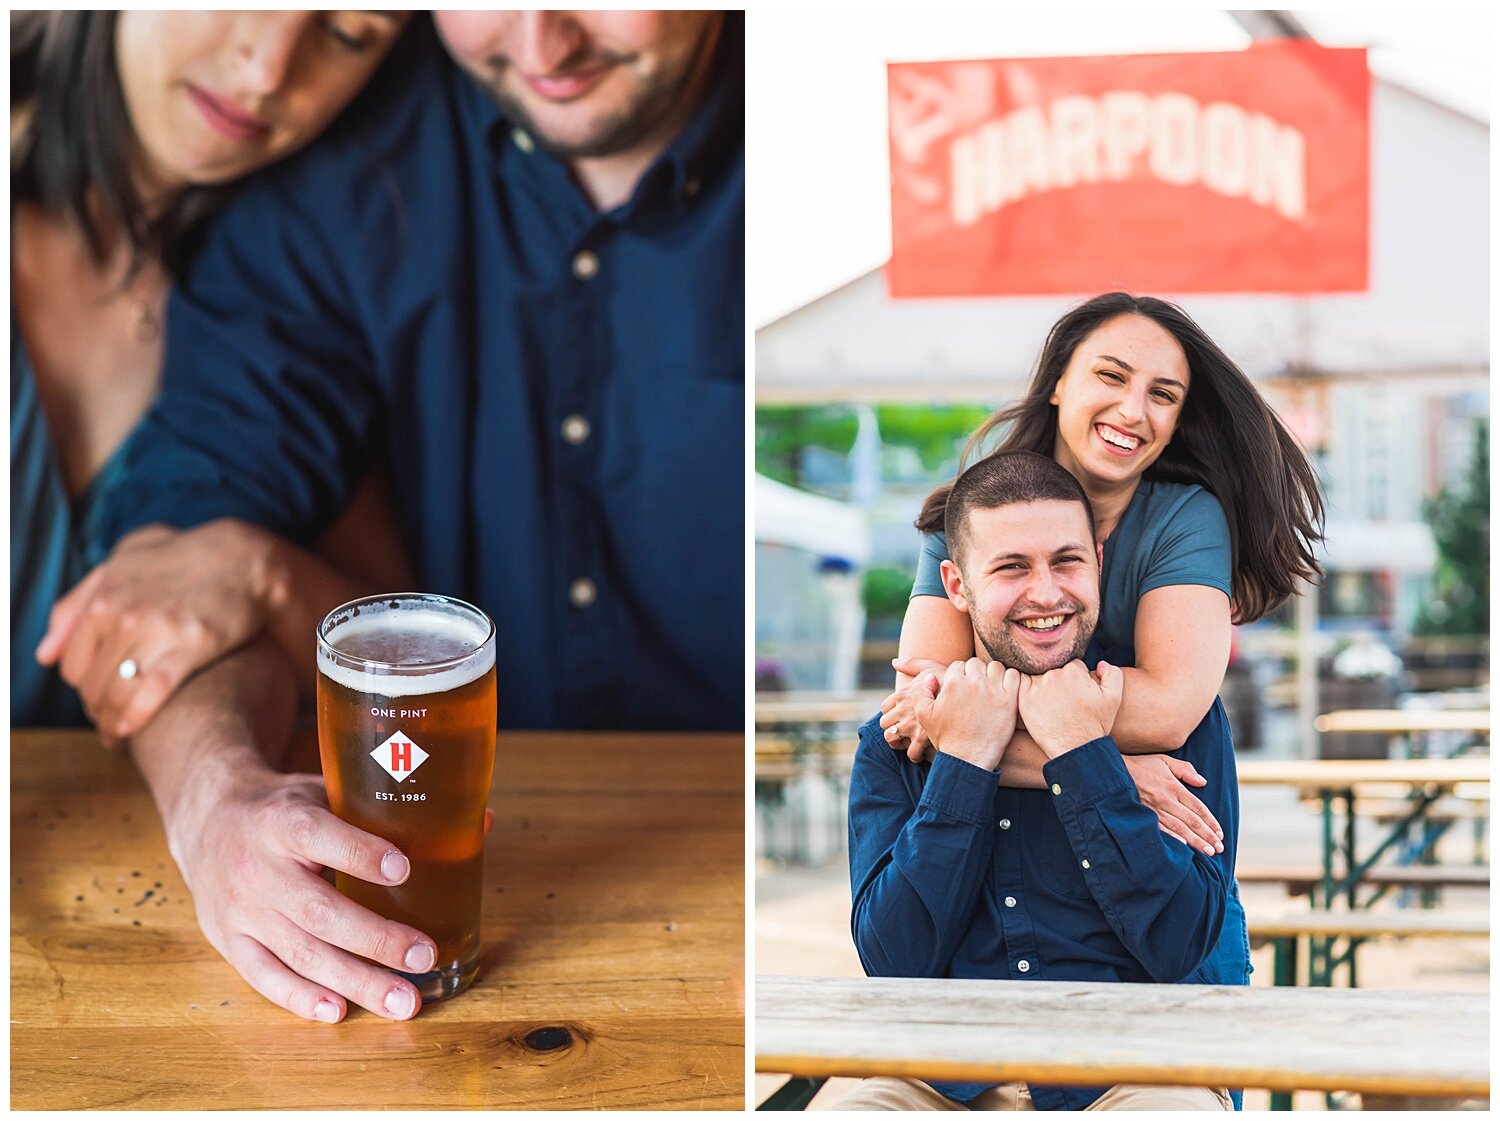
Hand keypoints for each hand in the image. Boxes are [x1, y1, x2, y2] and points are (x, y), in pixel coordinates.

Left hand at [37, 521, 283, 739]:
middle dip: (97, 710)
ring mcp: (158, 630)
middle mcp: (124, 614)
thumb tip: (45, 655)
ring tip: (118, 735)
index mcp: (103, 598)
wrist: (246, 558)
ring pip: (117, 694)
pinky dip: (135, 719)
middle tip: (110, 722)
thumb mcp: (123, 561)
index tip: (98, 698)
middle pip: (93, 685)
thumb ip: (77, 603)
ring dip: (112, 723)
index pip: (73, 666)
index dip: (83, 689)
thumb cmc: (183, 557)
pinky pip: (152, 694)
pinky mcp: (193, 645)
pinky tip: (133, 731)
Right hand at [169, 762, 437, 1022]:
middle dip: (375, 938)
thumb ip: (388, 809)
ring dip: (354, 981)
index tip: (404, 867)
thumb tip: (479, 821)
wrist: (206, 820)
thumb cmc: (285, 808)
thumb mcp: (326, 790)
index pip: (319, 836)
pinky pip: (264, 976)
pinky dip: (301, 997)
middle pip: (318, 911)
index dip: (360, 853)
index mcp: (282, 821)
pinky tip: (340, 1010)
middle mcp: (258, 868)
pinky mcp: (227, 941)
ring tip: (403, 1001)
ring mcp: (240, 910)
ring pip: (299, 953)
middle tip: (424, 956)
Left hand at [879, 657, 947, 762]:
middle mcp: (903, 710)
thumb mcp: (932, 667)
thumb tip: (895, 663)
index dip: (893, 712)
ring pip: (892, 740)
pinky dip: (916, 755)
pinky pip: (911, 753)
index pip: (885, 707)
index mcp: (903, 694)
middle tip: (906, 730)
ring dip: (900, 743)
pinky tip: (924, 752)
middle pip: (884, 724)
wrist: (970, 697)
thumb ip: (913, 664)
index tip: (902, 715)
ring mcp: (911, 725)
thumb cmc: (951, 680)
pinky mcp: (923, 739)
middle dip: (893, 728)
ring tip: (912, 742)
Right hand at [911, 658, 1020, 771]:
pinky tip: (1004, 690)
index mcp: (953, 683)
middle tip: (975, 689)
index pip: (958, 665)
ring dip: (992, 674)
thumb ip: (921, 691)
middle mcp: (974, 683)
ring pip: (995, 666)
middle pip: (976, 664)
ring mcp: (993, 690)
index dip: (959, 676)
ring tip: (990, 688)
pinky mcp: (1010, 700)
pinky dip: (1010, 679)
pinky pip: (1013, 676)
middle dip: (974, 674)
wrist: (969, 758)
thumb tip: (931, 677)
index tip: (962, 688)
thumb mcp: (924, 715)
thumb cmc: (946, 737)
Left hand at [1017, 660, 1123, 757]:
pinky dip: (1025, 686)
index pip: (1072, 665)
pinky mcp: (1024, 698)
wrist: (1076, 748)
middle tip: (1063, 699)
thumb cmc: (1095, 725)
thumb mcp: (1113, 699)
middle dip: (1059, 680)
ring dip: (1042, 683)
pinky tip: (1033, 698)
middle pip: (1055, 668)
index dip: (1076, 678)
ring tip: (1050, 701)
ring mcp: (1037, 686)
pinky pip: (1020, 682)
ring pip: (1038, 674)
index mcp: (1074, 671)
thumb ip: (1112, 674)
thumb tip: (1100, 663)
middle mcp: (1054, 675)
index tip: (1076, 692)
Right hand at [1121, 755, 1223, 855]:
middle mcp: (1166, 799)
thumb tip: (1203, 782)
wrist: (1112, 769)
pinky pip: (1159, 828)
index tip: (1220, 833)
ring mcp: (1154, 809)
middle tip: (1219, 848)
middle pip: (1192, 820)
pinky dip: (1172, 837)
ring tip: (1208, 852)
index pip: (1198, 807)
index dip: (1211, 821)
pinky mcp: (1142, 814)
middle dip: (1207, 836)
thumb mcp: (1164, 761)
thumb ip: (1185, 770)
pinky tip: (1183, 847)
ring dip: (1195, 841)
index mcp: (1174, 787)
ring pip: (1179, 828)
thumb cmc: (1141, 765)